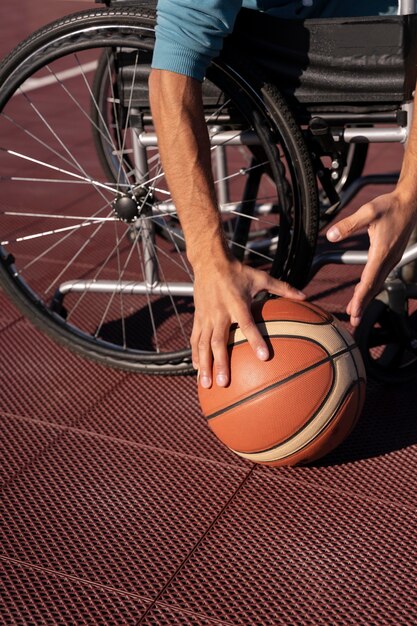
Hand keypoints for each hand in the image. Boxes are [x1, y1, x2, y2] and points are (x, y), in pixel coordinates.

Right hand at [191, 258, 305, 387]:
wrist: (209, 262)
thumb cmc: (237, 271)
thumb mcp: (260, 277)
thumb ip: (283, 288)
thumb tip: (304, 296)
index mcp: (237, 303)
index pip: (247, 324)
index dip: (256, 340)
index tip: (264, 357)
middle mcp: (220, 312)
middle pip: (219, 342)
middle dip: (220, 363)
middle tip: (225, 382)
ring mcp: (206, 316)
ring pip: (203, 344)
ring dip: (205, 365)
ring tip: (207, 383)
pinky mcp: (199, 317)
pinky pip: (195, 339)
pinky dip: (195, 354)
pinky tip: (198, 369)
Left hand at [327, 189, 416, 326]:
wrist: (410, 202)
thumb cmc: (390, 206)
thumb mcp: (368, 212)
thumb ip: (348, 224)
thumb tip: (331, 235)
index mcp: (381, 252)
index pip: (368, 280)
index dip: (360, 298)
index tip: (354, 312)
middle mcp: (388, 259)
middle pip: (373, 287)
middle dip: (363, 304)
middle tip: (354, 321)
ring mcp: (391, 259)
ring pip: (376, 283)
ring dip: (366, 297)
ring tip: (356, 311)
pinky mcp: (391, 256)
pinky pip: (379, 276)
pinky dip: (370, 287)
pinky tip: (362, 291)